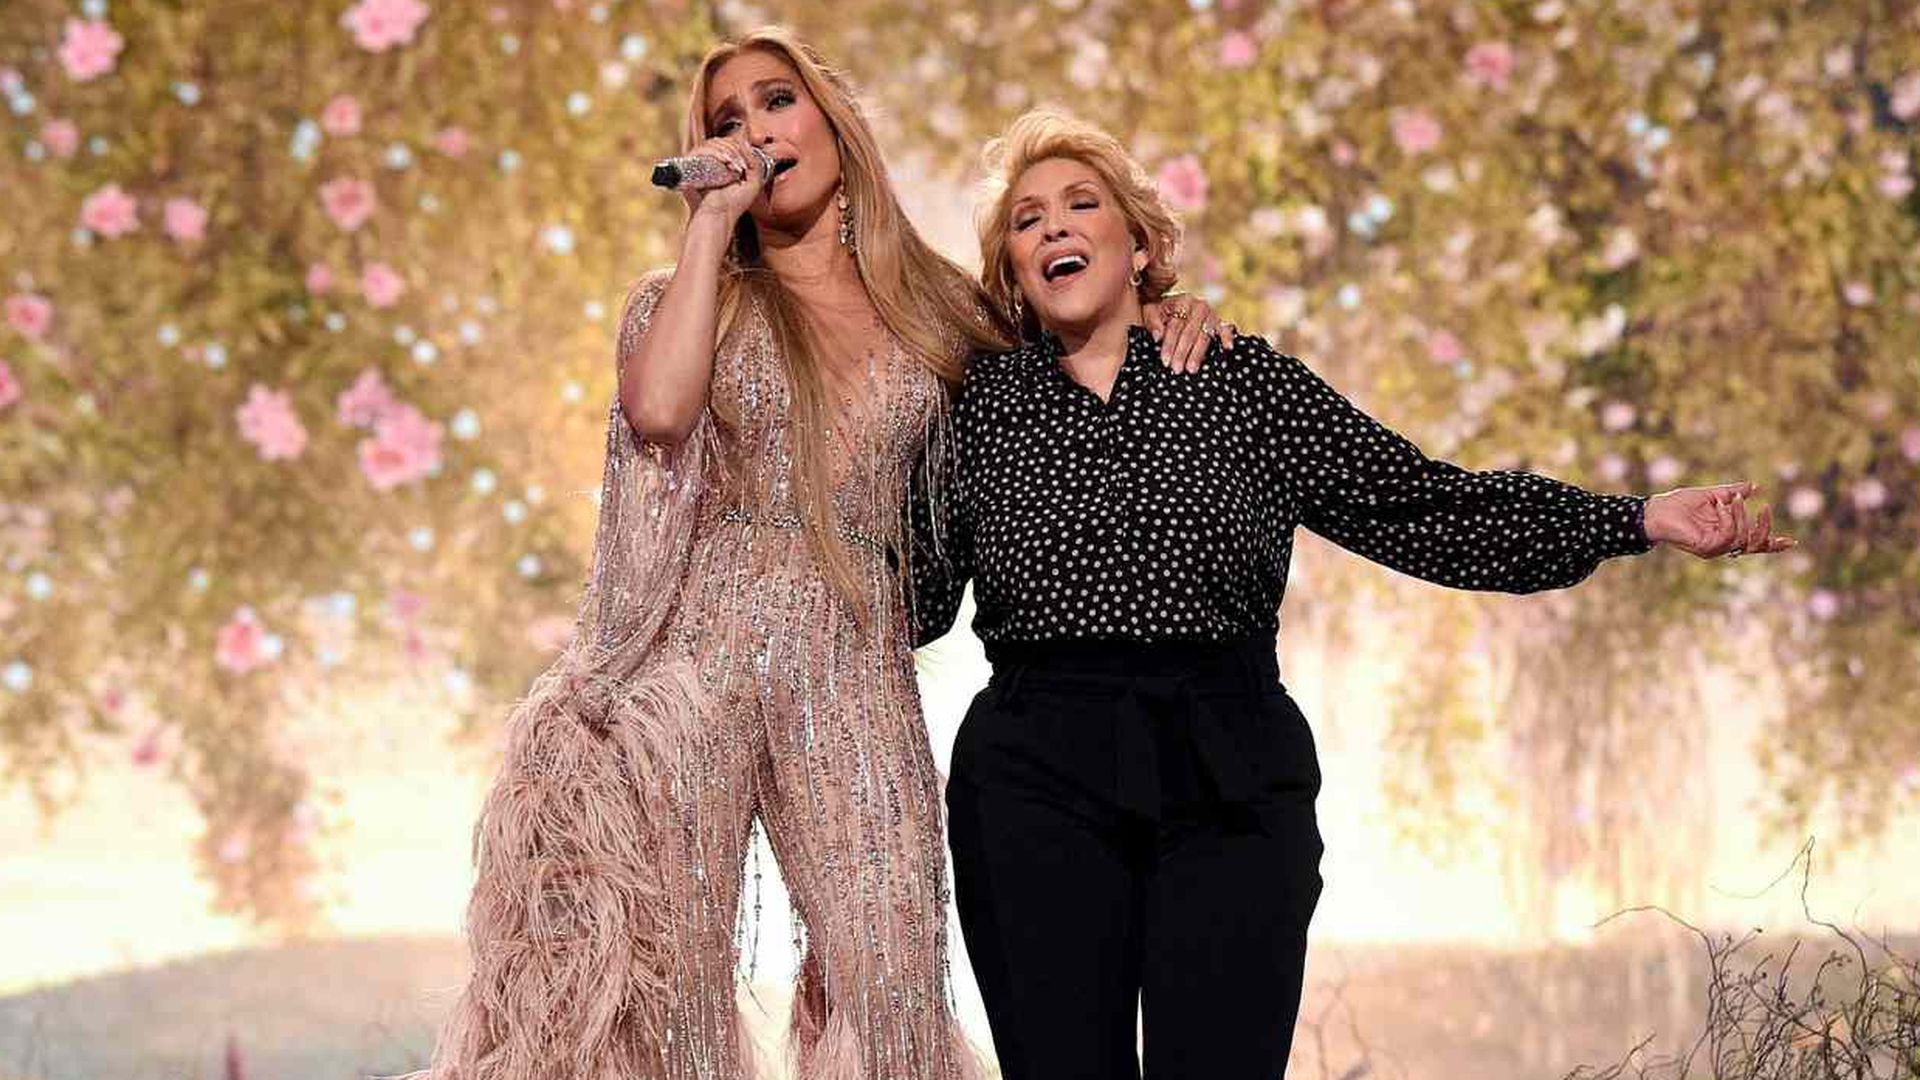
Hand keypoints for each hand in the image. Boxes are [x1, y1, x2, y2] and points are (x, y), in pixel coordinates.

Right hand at [680, 135, 767, 223]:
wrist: (720, 216)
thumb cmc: (734, 204)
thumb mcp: (753, 182)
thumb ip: (754, 162)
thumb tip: (746, 141)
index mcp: (722, 164)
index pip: (728, 143)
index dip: (739, 147)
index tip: (745, 164)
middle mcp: (709, 161)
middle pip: (720, 140)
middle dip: (735, 149)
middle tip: (741, 167)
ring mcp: (699, 162)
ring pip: (712, 143)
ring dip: (728, 151)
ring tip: (735, 167)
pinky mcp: (690, 166)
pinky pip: (700, 150)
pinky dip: (715, 152)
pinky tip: (725, 162)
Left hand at [1143, 293, 1237, 373]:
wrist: (1174, 308)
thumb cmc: (1161, 313)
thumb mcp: (1150, 313)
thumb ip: (1152, 322)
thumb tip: (1158, 336)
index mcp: (1182, 301)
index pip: (1175, 326)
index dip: (1169, 344)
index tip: (1165, 361)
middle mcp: (1199, 306)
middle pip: (1190, 333)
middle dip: (1182, 352)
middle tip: (1176, 369)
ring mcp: (1211, 314)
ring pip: (1204, 336)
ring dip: (1198, 353)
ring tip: (1191, 369)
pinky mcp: (1220, 322)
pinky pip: (1225, 330)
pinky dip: (1227, 337)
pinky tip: (1228, 348)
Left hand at [1643, 481, 1796, 559]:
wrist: (1656, 509)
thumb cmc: (1679, 504)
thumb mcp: (1712, 495)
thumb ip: (1734, 492)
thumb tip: (1755, 486)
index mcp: (1727, 534)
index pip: (1754, 543)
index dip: (1773, 545)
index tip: (1792, 541)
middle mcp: (1722, 545)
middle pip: (1756, 545)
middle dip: (1765, 528)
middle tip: (1766, 509)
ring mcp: (1714, 548)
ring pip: (1744, 539)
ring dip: (1743, 516)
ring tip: (1735, 499)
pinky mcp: (1705, 547)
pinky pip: (1727, 535)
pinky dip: (1728, 517)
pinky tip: (1719, 506)